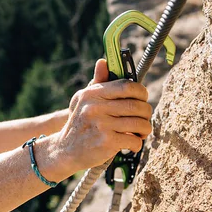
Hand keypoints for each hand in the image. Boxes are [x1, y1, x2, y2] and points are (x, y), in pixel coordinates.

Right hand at [42, 59, 152, 178]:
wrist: (65, 150)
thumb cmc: (80, 123)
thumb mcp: (83, 101)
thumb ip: (98, 82)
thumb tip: (103, 61)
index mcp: (93, 94)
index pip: (127, 86)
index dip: (141, 92)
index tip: (142, 99)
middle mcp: (96, 107)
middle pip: (137, 106)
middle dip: (146, 114)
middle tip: (144, 119)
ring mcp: (102, 124)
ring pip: (140, 124)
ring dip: (145, 129)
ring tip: (140, 133)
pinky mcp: (107, 142)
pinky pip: (134, 140)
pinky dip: (137, 144)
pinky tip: (131, 144)